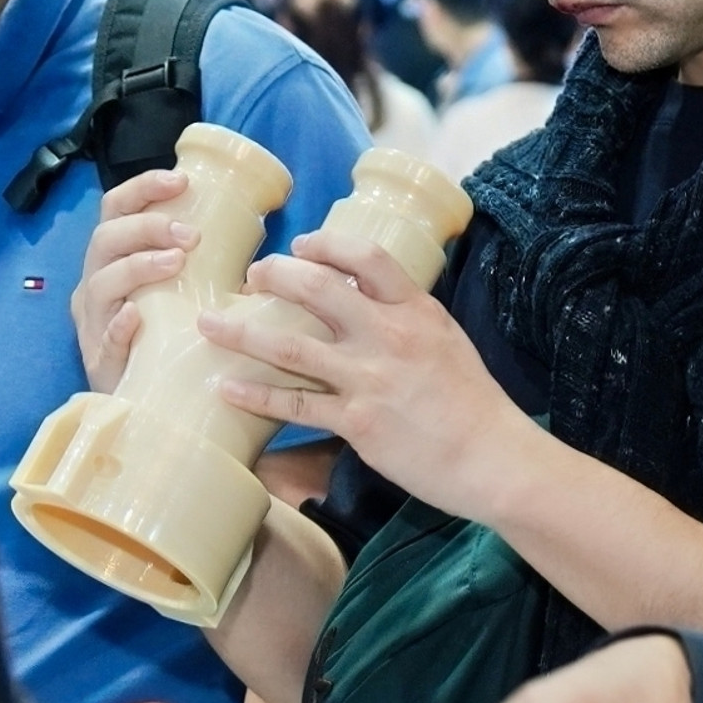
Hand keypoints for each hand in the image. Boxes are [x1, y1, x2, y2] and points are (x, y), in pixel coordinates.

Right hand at [68, 170, 194, 394]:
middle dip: (147, 227)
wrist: (150, 402)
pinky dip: (118, 325)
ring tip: (175, 262)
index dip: (143, 188)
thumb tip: (257, 240)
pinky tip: (134, 316)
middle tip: (190, 235)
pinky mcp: (100, 362)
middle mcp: (96, 285)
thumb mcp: (181, 292)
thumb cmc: (168, 337)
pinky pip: (103, 340)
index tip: (181, 180)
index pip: (117, 210)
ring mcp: (95, 323)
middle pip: (105, 239)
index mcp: (113, 260)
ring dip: (138, 266)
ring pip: (102, 283)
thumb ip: (202, 265)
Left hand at [201, 232, 533, 510]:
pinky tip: (225, 388)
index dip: (327, 245)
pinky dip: (254, 394)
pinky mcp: (358, 422)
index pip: (366, 258)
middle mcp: (389, 335)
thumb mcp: (446, 342)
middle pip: (316, 289)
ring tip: (209, 324)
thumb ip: (406, 320)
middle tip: (249, 278)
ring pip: (290, 346)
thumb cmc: (473, 403)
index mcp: (416, 311)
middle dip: (273, 276)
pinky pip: (293, 404)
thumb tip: (366, 305)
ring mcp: (370, 378)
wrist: (493, 457)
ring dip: (242, 332)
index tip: (300, 246)